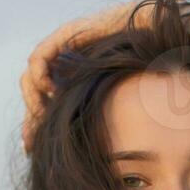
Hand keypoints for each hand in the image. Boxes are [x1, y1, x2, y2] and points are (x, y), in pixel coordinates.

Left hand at [21, 0, 186, 153]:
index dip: (35, 126)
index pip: (43, 105)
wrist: (158, 37)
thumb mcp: (117, 105)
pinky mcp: (66, 36)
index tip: (31, 148)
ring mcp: (65, 51)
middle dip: (31, 118)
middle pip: (33, 93)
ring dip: (34, 99)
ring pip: (32, 77)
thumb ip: (100, 122)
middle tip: (33, 140)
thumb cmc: (148, 70)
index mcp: (75, 84)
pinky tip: (52, 90)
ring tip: (46, 114)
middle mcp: (67, 67)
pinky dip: (40, 75)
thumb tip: (84, 154)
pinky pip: (39, 57)